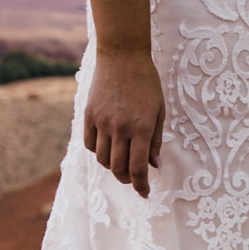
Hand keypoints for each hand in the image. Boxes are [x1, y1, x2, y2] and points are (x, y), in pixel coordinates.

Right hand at [83, 49, 165, 196]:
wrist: (122, 56)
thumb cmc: (146, 82)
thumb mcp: (159, 110)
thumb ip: (155, 140)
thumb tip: (155, 166)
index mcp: (141, 128)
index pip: (138, 168)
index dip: (141, 185)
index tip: (145, 192)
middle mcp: (120, 128)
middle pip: (118, 169)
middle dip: (127, 180)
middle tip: (134, 180)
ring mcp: (102, 122)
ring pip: (103, 159)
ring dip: (113, 167)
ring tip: (122, 162)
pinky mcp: (89, 116)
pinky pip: (91, 144)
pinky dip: (99, 152)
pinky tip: (108, 148)